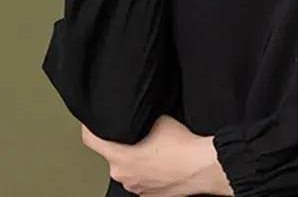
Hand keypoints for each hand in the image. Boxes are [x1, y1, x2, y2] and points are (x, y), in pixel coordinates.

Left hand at [81, 115, 232, 196]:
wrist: (204, 165)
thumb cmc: (183, 144)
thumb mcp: (157, 118)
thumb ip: (139, 117)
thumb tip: (136, 111)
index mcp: (120, 157)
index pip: (90, 140)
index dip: (89, 127)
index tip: (91, 121)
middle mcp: (123, 176)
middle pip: (113, 154)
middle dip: (123, 143)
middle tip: (139, 133)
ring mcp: (136, 189)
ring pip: (129, 168)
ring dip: (137, 159)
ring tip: (157, 148)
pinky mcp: (150, 195)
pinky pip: (142, 179)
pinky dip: (148, 171)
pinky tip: (163, 161)